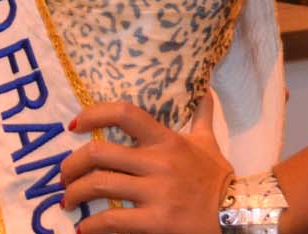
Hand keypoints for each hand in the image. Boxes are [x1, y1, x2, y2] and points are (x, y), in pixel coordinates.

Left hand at [60, 98, 231, 233]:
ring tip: (67, 201)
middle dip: (71, 165)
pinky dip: (92, 226)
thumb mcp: (209, 143)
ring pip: (99, 185)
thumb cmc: (220, 179)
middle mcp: (158, 162)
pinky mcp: (158, 222)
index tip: (73, 126)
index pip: (124, 113)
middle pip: (98, 153)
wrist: (245, 215)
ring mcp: (157, 192)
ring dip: (74, 193)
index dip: (93, 114)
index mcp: (166, 140)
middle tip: (62, 176)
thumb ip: (201, 117)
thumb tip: (205, 88)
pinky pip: (114, 220)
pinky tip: (84, 230)